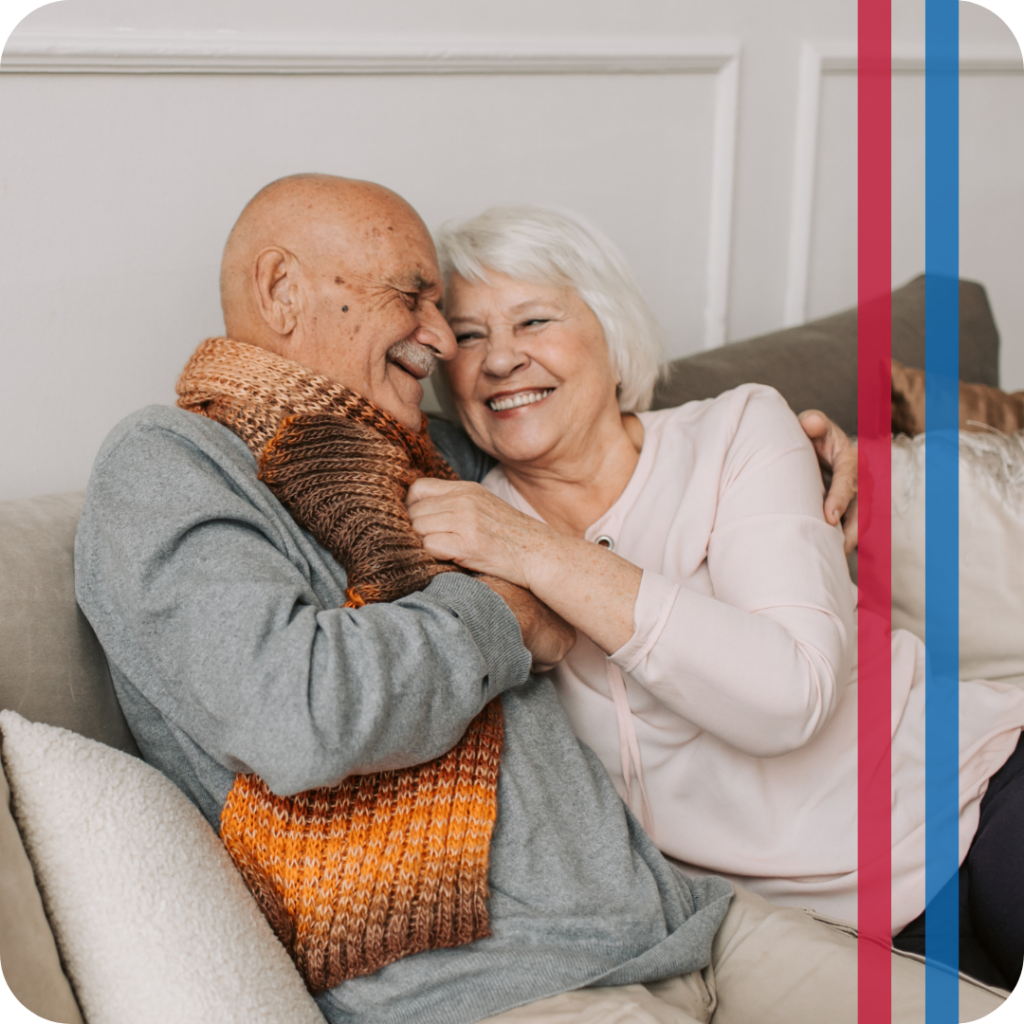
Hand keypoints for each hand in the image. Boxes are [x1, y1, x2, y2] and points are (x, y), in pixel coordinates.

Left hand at [407, 477, 637, 656]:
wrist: (542, 555)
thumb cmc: (512, 539)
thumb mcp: (484, 508)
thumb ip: (455, 505)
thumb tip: (417, 516)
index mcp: (467, 489)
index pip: (417, 489)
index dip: (411, 508)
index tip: (420, 525)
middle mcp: (464, 499)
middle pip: (413, 511)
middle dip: (414, 530)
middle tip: (430, 545)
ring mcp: (466, 520)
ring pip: (418, 528)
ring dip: (423, 544)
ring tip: (441, 554)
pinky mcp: (469, 543)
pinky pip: (429, 546)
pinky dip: (433, 556)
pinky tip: (449, 561)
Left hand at [798, 410, 857, 553]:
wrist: (817, 446)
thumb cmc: (813, 435)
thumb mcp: (812, 424)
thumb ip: (812, 422)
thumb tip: (811, 424)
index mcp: (852, 458)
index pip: (848, 480)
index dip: (840, 499)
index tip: (829, 518)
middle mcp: (861, 480)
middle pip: (862, 508)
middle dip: (852, 530)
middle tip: (837, 549)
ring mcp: (858, 498)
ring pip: (860, 523)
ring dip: (850, 542)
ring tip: (834, 560)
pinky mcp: (851, 511)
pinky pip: (852, 530)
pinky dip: (844, 544)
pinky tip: (830, 560)